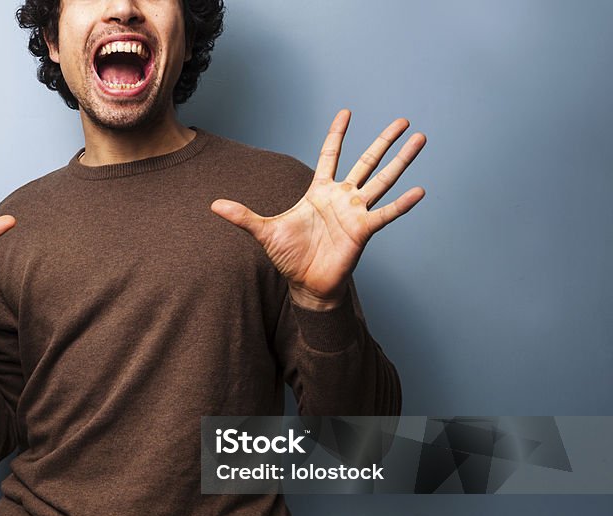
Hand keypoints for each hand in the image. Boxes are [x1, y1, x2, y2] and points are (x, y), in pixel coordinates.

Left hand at [211, 110, 425, 309]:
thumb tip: (213, 206)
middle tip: (403, 122)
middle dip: (384, 141)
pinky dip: (402, 204)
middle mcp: (342, 198)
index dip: (337, 134)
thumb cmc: (289, 257)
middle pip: (367, 162)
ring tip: (421, 140)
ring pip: (383, 180)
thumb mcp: (263, 231)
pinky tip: (420, 190)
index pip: (330, 155)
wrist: (305, 284)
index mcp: (319, 192)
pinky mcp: (364, 231)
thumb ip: (242, 216)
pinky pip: (386, 214)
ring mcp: (356, 213)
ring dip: (402, 162)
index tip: (347, 111)